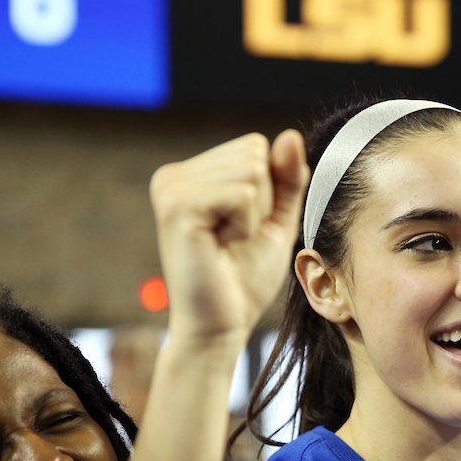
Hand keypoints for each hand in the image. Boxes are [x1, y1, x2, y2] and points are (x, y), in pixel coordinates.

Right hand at [150, 130, 309, 351]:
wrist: (221, 325)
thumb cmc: (245, 278)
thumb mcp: (276, 220)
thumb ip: (286, 178)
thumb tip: (290, 135)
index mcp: (191, 174)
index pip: (256, 147)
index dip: (267, 192)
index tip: (241, 228)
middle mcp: (173, 174)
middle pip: (254, 153)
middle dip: (262, 201)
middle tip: (234, 238)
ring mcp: (170, 187)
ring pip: (252, 171)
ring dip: (254, 216)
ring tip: (227, 243)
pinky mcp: (176, 207)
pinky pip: (242, 194)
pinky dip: (246, 225)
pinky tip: (221, 246)